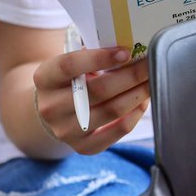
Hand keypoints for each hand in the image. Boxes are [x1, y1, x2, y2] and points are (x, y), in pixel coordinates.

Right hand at [32, 46, 149, 154]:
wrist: (53, 110)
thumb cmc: (70, 78)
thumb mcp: (71, 61)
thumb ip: (93, 52)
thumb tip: (130, 49)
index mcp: (44, 78)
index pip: (70, 65)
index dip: (100, 58)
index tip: (126, 52)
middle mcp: (51, 107)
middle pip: (99, 90)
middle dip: (131, 75)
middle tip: (151, 64)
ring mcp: (66, 130)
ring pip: (112, 110)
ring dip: (138, 94)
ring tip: (151, 80)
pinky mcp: (83, 147)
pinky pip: (118, 130)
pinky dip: (135, 114)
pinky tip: (142, 100)